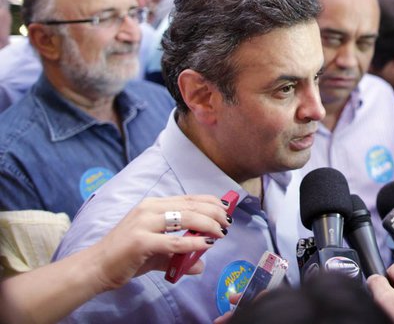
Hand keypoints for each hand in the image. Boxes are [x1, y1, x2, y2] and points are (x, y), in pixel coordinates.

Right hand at [89, 194, 230, 291]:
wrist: (95, 267)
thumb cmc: (125, 257)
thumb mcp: (156, 251)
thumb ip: (178, 254)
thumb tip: (200, 265)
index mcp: (153, 205)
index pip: (189, 198)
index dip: (211, 202)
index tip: (226, 210)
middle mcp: (149, 209)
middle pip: (191, 206)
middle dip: (214, 213)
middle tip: (227, 224)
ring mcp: (144, 223)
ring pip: (186, 218)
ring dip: (208, 225)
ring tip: (220, 233)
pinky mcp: (140, 241)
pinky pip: (174, 241)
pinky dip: (193, 243)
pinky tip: (206, 245)